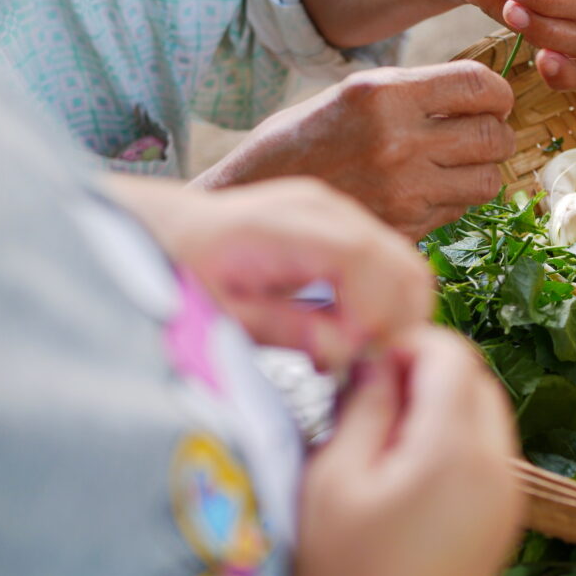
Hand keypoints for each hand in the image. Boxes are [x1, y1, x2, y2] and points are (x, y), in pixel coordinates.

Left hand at [107, 175, 432, 369]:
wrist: (168, 231)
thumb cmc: (182, 272)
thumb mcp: (223, 314)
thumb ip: (287, 331)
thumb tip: (346, 353)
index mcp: (286, 225)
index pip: (364, 261)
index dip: (374, 315)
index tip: (355, 357)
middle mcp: (325, 208)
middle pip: (402, 265)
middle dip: (395, 324)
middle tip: (360, 366)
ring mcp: (340, 212)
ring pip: (407, 268)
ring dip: (396, 317)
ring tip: (352, 352)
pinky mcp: (346, 225)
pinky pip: (391, 266)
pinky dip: (387, 304)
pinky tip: (349, 332)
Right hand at [193, 61, 515, 240]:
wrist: (251, 200)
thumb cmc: (302, 140)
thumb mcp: (353, 94)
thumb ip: (413, 92)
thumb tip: (477, 95)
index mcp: (384, 95)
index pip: (480, 86)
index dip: (498, 94)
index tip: (494, 101)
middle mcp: (398, 142)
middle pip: (493, 137)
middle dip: (498, 134)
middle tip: (484, 134)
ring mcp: (403, 191)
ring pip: (487, 181)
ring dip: (483, 171)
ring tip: (460, 164)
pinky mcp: (404, 229)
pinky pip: (458, 211)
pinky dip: (455, 200)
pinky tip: (429, 190)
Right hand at [293, 327, 522, 575]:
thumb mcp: (333, 482)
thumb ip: (363, 407)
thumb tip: (379, 357)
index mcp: (456, 453)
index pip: (452, 355)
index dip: (409, 341)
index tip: (368, 358)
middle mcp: (498, 469)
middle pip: (476, 378)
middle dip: (428, 369)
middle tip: (372, 393)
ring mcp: (508, 497)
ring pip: (486, 410)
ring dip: (443, 400)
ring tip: (385, 431)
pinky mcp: (503, 518)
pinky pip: (490, 449)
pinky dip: (457, 435)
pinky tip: (409, 462)